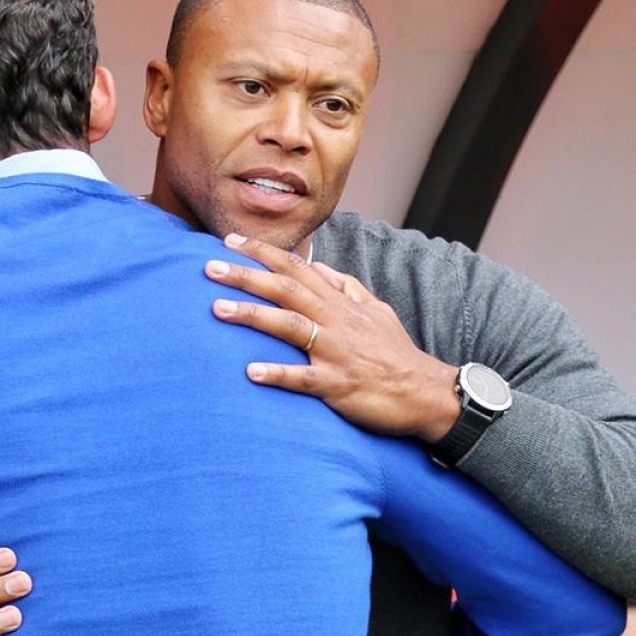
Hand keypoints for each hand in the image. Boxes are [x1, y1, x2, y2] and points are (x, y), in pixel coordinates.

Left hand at [206, 233, 460, 442]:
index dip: (263, 253)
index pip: (297, 268)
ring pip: (290, 326)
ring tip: (217, 308)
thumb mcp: (377, 311)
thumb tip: (319, 266)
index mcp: (341, 304)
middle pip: (286, 289)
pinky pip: (304, 378)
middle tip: (208, 267)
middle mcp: (336, 322)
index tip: (230, 242)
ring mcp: (337, 353)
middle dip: (246, 276)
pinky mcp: (339, 385)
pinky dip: (278, 373)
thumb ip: (346, 287)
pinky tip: (251, 372)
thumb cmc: (397, 355)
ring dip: (252, 315)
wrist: (427, 393)